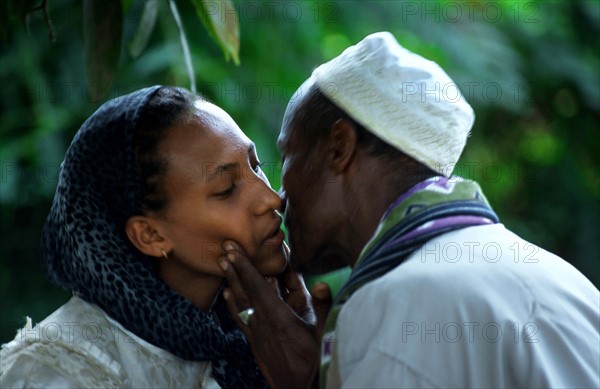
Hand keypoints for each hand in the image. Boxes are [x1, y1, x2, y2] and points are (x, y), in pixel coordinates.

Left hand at [219, 241, 319, 388]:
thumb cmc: (313, 362)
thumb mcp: (323, 333)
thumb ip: (321, 307)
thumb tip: (321, 285)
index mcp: (279, 317)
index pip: (257, 285)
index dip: (245, 264)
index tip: (234, 248)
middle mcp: (263, 322)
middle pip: (245, 289)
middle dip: (234, 267)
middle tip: (225, 247)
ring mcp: (256, 333)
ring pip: (240, 302)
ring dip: (232, 281)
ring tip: (223, 264)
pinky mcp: (255, 342)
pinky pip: (240, 318)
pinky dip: (233, 303)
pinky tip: (228, 294)